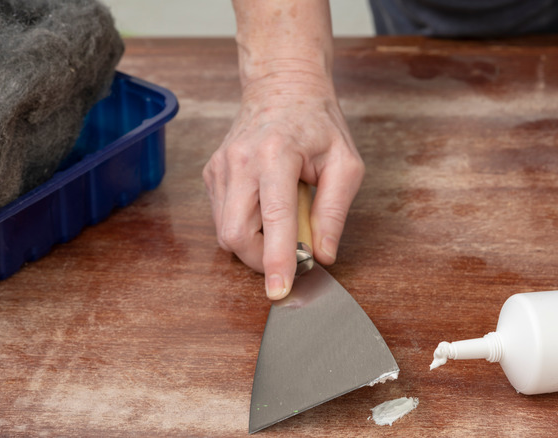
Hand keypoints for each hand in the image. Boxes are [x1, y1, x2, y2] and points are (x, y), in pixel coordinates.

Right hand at [203, 66, 363, 299]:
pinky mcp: (212, 174)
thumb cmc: (318, 123)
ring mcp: (220, 168)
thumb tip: (323, 253)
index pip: (273, 219)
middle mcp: (240, 161)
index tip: (279, 291)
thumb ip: (334, 211)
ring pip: (225, 232)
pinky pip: (223, 219)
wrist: (283, 87)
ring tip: (283, 220)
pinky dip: (246, 228)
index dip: (276, 260)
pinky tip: (266, 209)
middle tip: (292, 252)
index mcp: (276, 154)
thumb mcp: (345, 163)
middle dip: (261, 258)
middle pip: (235, 234)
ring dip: (255, 243)